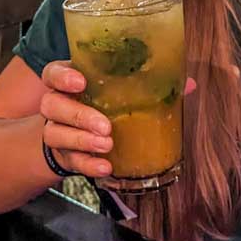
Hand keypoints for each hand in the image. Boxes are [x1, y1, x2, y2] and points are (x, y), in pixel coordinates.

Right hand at [40, 62, 194, 178]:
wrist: (77, 137)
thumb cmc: (104, 105)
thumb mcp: (120, 91)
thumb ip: (149, 84)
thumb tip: (188, 83)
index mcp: (70, 81)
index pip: (53, 73)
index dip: (62, 77)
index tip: (80, 82)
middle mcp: (58, 104)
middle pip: (52, 104)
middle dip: (79, 115)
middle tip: (105, 125)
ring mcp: (57, 130)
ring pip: (56, 133)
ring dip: (82, 141)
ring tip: (107, 145)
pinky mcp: (64, 155)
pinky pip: (71, 160)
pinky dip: (88, 164)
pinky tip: (105, 166)